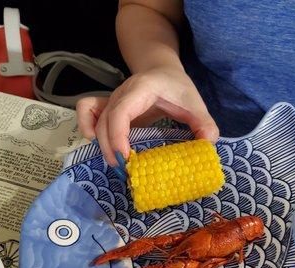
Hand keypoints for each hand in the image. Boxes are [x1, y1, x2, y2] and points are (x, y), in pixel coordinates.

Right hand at [76, 67, 218, 165]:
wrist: (161, 70)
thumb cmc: (177, 87)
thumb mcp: (195, 103)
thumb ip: (204, 123)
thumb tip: (208, 145)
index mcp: (142, 89)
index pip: (120, 111)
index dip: (118, 136)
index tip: (125, 158)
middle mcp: (121, 93)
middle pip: (104, 122)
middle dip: (110, 149)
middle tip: (126, 170)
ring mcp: (111, 99)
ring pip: (95, 121)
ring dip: (102, 145)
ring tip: (118, 164)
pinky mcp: (106, 106)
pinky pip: (86, 111)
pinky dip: (86, 126)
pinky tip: (97, 143)